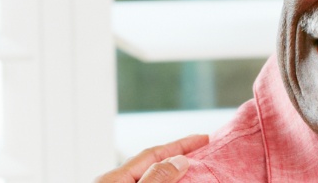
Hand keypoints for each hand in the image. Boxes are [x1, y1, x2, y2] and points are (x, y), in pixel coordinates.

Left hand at [95, 134, 210, 182]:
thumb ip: (157, 178)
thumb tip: (179, 160)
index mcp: (114, 178)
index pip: (153, 153)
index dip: (179, 145)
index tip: (204, 138)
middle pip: (150, 162)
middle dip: (177, 154)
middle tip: (201, 149)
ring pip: (148, 176)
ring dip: (171, 170)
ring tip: (192, 167)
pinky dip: (163, 181)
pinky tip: (173, 181)